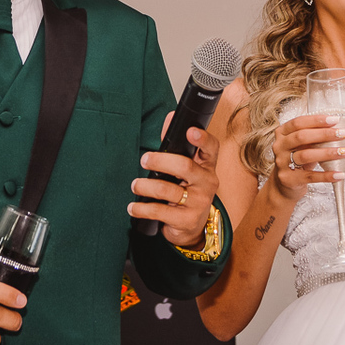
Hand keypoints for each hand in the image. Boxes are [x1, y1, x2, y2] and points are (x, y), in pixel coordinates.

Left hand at [128, 112, 220, 248]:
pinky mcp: (187, 220)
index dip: (202, 139)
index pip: (211, 148)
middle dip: (160, 161)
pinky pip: (159, 211)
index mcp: (207, 166)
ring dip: (145, 186)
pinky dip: (142, 208)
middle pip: (184, 166)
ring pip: (167, 190)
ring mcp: (199, 202)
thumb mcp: (184, 169)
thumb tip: (170, 117)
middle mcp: (207, 182)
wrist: (192, 226)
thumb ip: (175, 145)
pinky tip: (134, 207)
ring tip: (135, 185)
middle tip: (144, 160)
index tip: (190, 131)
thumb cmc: (186, 190)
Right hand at [269, 114, 344, 201]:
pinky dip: (326, 175)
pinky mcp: (289, 179)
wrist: (284, 185)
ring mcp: (282, 163)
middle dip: (325, 134)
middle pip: (302, 137)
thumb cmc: (299, 159)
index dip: (317, 120)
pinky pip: (310, 176)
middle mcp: (280, 146)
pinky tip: (339, 174)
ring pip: (306, 155)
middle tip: (344, 134)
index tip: (335, 119)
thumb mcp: (308, 145)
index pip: (299, 122)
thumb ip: (327, 134)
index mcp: (283, 133)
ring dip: (327, 153)